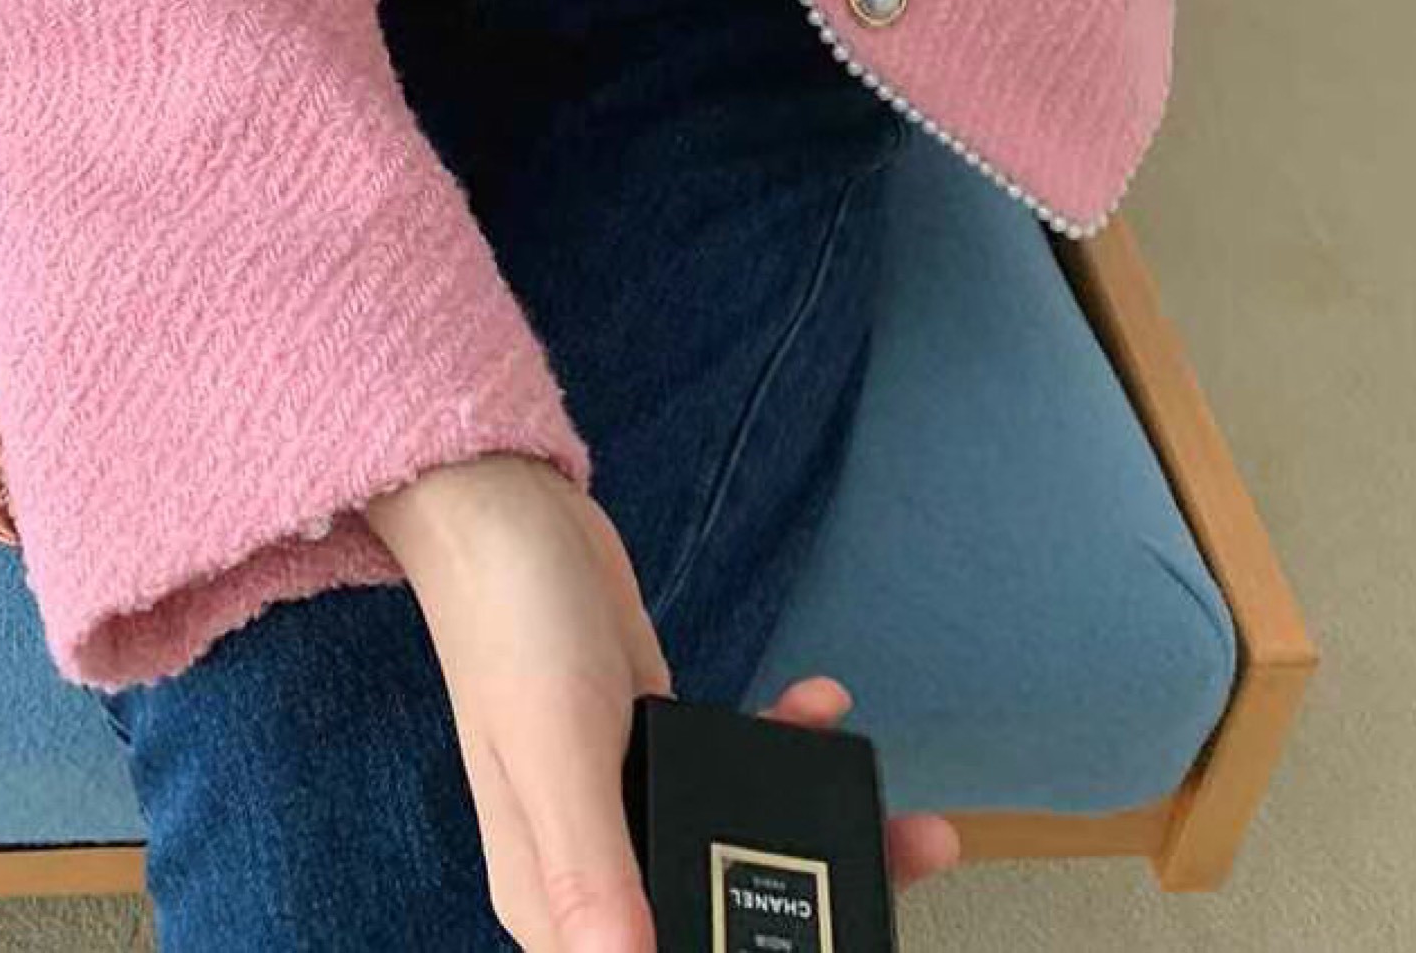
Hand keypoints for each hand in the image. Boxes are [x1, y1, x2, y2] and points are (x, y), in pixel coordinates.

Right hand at [366, 457, 962, 949]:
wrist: (504, 506)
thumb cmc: (512, 628)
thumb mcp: (555, 750)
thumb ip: (592, 870)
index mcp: (553, 901)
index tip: (828, 942)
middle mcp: (595, 865)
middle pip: (716, 920)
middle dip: (819, 911)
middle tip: (910, 870)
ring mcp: (631, 799)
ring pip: (739, 851)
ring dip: (823, 834)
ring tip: (909, 818)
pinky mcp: (656, 740)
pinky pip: (738, 773)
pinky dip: (789, 747)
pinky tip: (820, 703)